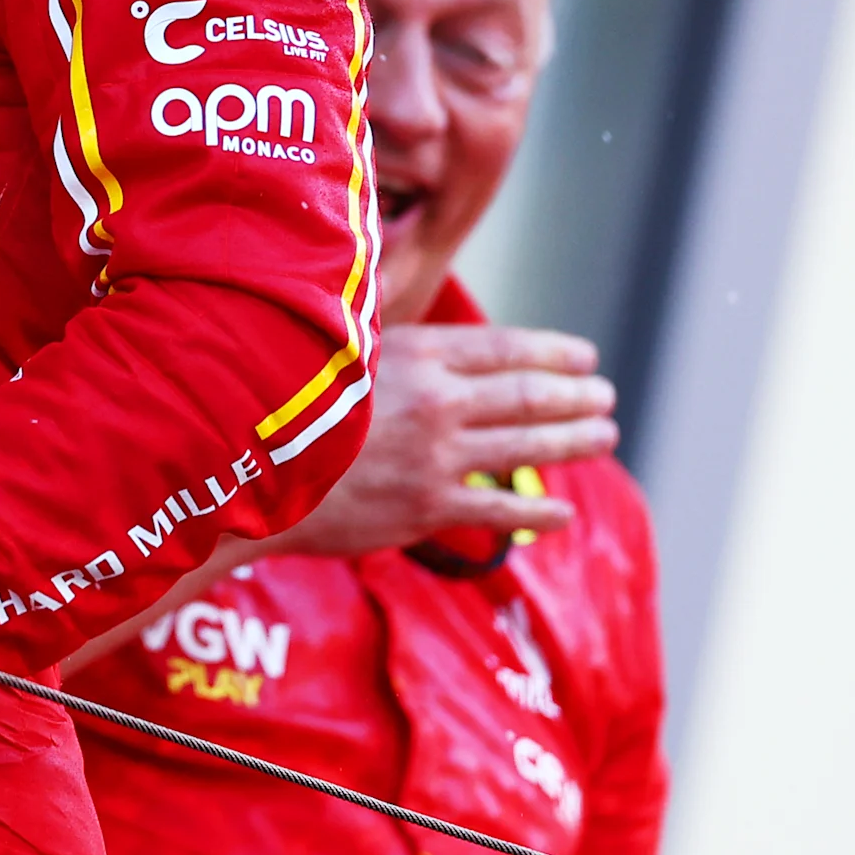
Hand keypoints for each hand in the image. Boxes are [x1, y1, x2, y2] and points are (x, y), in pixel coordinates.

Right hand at [270, 320, 614, 559]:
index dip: (551, 352)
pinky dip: (539, 511)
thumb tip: (421, 343)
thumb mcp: (337, 353)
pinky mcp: (427, 505)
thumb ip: (389, 348)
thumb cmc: (287, 403)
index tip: (584, 356)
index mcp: (414, 354)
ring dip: (574, 441)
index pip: (503, 347)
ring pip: (527, 447)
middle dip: (576, 396)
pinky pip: (501, 509)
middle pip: (528, 396)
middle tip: (605, 396)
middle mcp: (435, 401)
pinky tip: (562, 511)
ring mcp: (436, 456)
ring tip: (604, 437)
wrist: (250, 470)